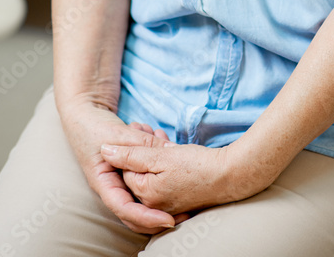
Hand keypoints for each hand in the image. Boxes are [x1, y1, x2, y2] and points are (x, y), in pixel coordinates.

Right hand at [59, 100, 191, 233]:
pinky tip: (158, 132)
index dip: (147, 217)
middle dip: (162, 202)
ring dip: (159, 162)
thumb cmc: (92, 126)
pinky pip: (148, 166)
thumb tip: (168, 150)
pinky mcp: (131, 166)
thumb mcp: (118, 133)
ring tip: (159, 134)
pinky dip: (156, 152)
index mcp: (105, 184)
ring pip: (147, 183)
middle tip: (186, 203)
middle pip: (139, 206)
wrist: (84, 113)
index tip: (169, 220)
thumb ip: (142, 143)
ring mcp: (123, 176)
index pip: (126, 210)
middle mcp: (115, 185)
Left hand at [99, 138, 271, 214]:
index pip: (124, 167)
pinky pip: (161, 178)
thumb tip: (104, 151)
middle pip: (136, 170)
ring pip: (149, 172)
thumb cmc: (196, 165)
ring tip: (163, 138)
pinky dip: (163, 162)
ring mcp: (164, 203)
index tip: (141, 130)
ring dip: (152, 153)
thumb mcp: (160, 155)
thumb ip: (130, 154)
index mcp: (144, 194)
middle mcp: (151, 204)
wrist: (229, 176)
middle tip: (152, 132)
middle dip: (142, 148)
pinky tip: (171, 149)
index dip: (131, 145)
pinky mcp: (176, 199)